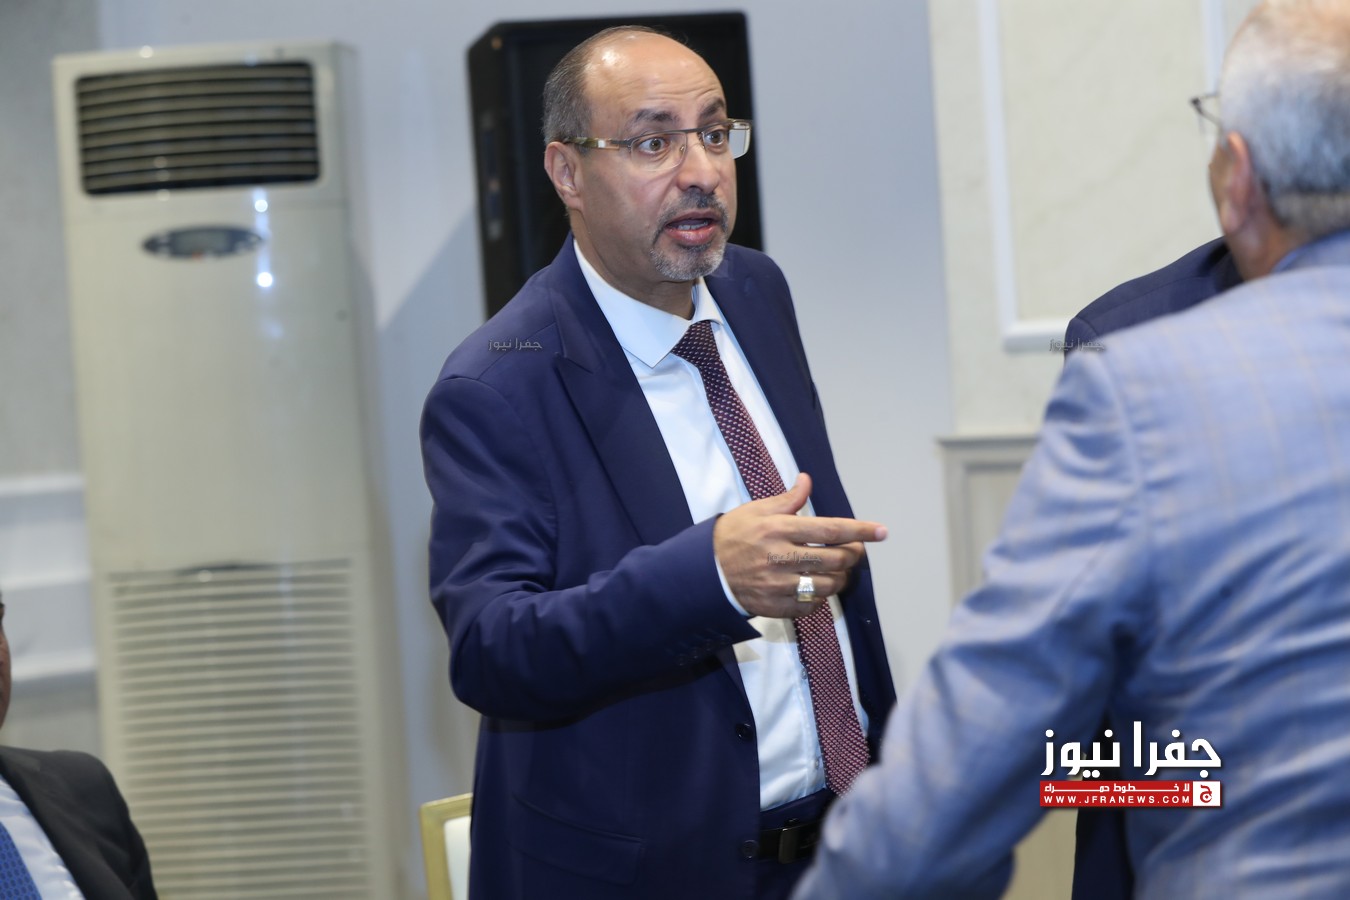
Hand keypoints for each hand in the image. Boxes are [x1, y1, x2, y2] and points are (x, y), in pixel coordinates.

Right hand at [714, 473, 886, 617]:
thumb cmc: (733, 535)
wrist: (704, 571)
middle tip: (854, 552)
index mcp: (779, 529)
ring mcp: (778, 585)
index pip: (831, 529)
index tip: (882, 532)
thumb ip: (787, 499)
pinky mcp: (775, 606)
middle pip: (835, 559)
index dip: (860, 531)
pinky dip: (820, 597)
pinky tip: (816, 587)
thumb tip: (806, 481)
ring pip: (827, 585)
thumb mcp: (756, 510)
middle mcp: (782, 557)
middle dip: (853, 555)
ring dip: (840, 578)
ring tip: (838, 571)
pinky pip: (811, 605)